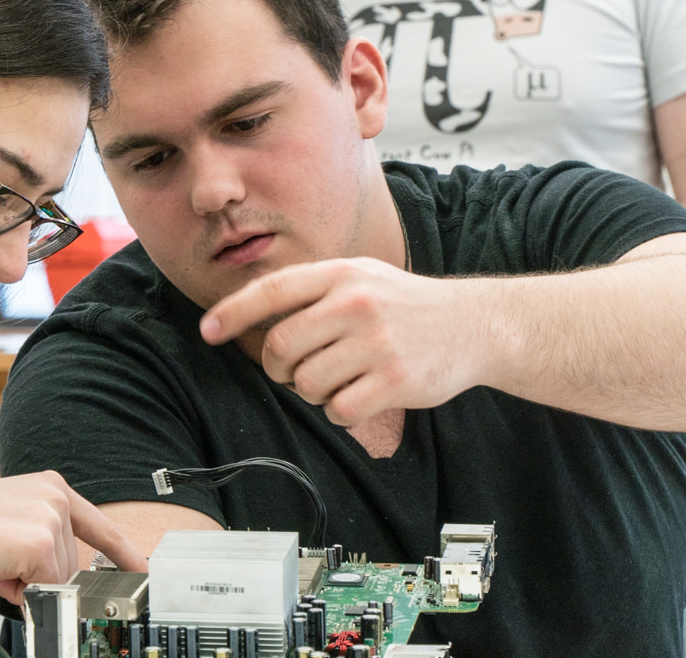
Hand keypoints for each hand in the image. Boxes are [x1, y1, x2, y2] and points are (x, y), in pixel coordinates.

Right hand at [0, 471, 146, 602]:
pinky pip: (43, 588)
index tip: (142, 569)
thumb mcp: (9, 517)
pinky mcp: (40, 545)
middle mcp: (55, 496)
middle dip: (36, 572)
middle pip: (69, 561)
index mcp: (49, 485)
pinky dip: (17, 590)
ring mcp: (50, 518)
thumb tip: (59, 574)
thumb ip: (40, 535)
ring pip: (56, 577)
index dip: (121, 551)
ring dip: (24, 581)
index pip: (96, 523)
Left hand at [200, 258, 486, 425]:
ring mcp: (377, 342)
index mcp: (342, 274)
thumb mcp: (361, 278)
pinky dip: (341, 412)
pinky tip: (362, 396)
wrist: (477, 325)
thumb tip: (246, 314)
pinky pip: (339, 410)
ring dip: (314, 390)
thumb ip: (311, 291)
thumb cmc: (406, 305)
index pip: (272, 291)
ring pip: (306, 382)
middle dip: (278, 366)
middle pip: (280, 346)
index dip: (233, 312)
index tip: (208, 331)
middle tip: (295, 369)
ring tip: (343, 378)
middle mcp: (356, 303)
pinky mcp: (395, 381)